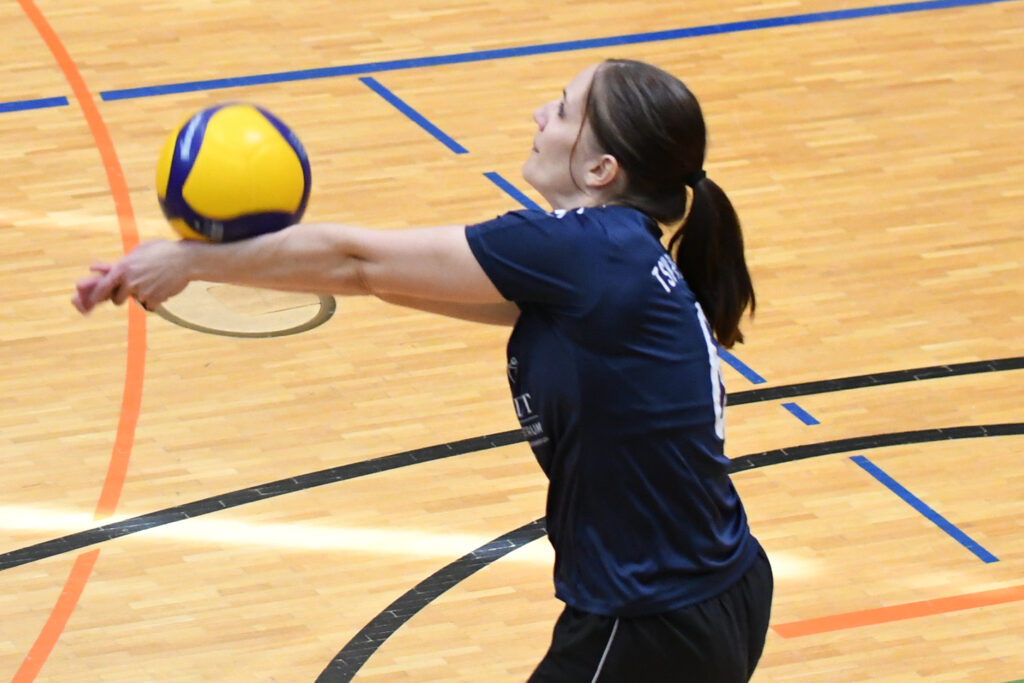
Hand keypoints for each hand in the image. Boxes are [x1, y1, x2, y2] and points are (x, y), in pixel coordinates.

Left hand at [72, 239, 191, 314]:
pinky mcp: (155, 299)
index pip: (102, 287)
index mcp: (123, 268)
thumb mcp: (137, 253)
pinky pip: (149, 306)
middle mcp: (130, 281)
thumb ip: (116, 264)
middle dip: (123, 296)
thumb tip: (93, 268)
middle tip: (134, 288)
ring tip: (154, 282)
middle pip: (117, 299)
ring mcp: (142, 291)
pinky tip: (164, 287)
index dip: (95, 296)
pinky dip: (156, 300)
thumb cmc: (161, 251)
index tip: (89, 303)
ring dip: (141, 297)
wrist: (185, 259)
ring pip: (136, 301)